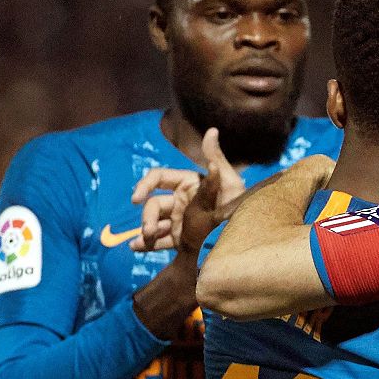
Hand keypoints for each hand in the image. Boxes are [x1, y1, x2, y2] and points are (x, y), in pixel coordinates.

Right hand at [131, 129, 245, 252]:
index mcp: (188, 185)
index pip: (159, 178)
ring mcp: (179, 221)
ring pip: (153, 224)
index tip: (136, 198)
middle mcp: (180, 201)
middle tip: (149, 230)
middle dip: (147, 217)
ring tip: (143, 241)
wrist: (242, 242)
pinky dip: (146, 244)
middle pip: (153, 205)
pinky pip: (159, 241)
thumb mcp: (231, 183)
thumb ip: (216, 158)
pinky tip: (136, 248)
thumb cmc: (239, 208)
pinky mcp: (180, 240)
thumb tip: (212, 130)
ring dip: (145, 232)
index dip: (144, 185)